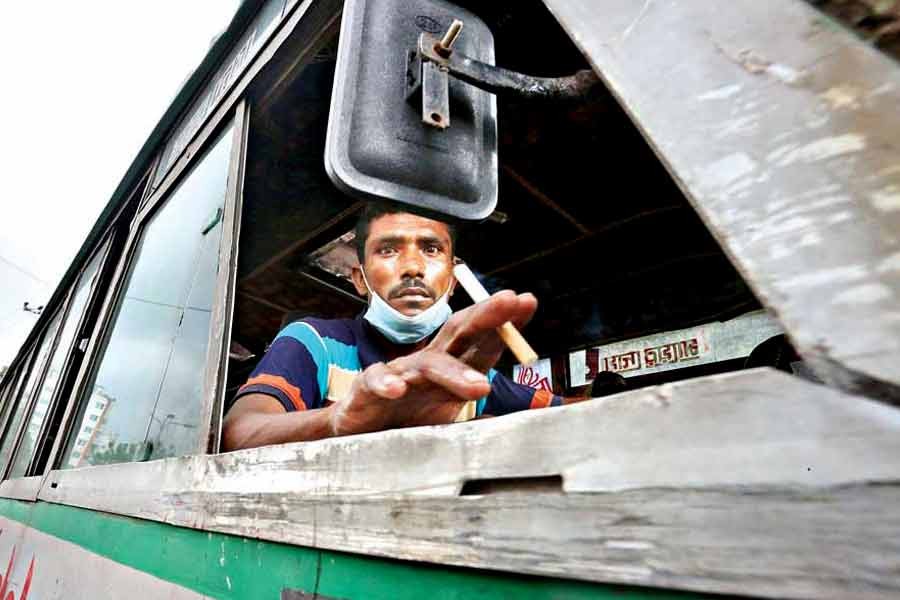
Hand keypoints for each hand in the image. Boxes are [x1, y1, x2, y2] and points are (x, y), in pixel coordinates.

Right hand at [328, 290, 537, 435]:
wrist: (361, 435)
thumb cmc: (409, 418)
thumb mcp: (452, 409)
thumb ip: (479, 401)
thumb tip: (525, 404)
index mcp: (452, 365)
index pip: (482, 337)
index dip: (504, 320)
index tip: (527, 301)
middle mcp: (429, 363)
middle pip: (458, 332)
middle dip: (486, 316)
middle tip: (510, 302)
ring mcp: (399, 373)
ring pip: (428, 364)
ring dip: (454, 372)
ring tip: (479, 386)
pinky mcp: (368, 389)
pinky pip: (376, 381)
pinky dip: (386, 384)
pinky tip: (397, 390)